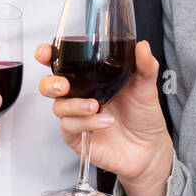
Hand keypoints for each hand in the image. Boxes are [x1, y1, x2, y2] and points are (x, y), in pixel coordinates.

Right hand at [35, 40, 173, 195]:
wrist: (150, 148)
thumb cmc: (143, 115)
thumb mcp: (146, 86)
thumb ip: (145, 65)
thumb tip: (143, 47)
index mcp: (90, 79)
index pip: (63, 64)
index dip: (48, 56)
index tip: (45, 52)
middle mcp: (80, 96)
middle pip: (49, 86)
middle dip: (50, 83)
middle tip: (63, 85)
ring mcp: (77, 117)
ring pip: (59, 107)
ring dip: (74, 105)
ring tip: (95, 106)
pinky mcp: (78, 138)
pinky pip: (70, 127)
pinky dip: (86, 123)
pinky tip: (105, 121)